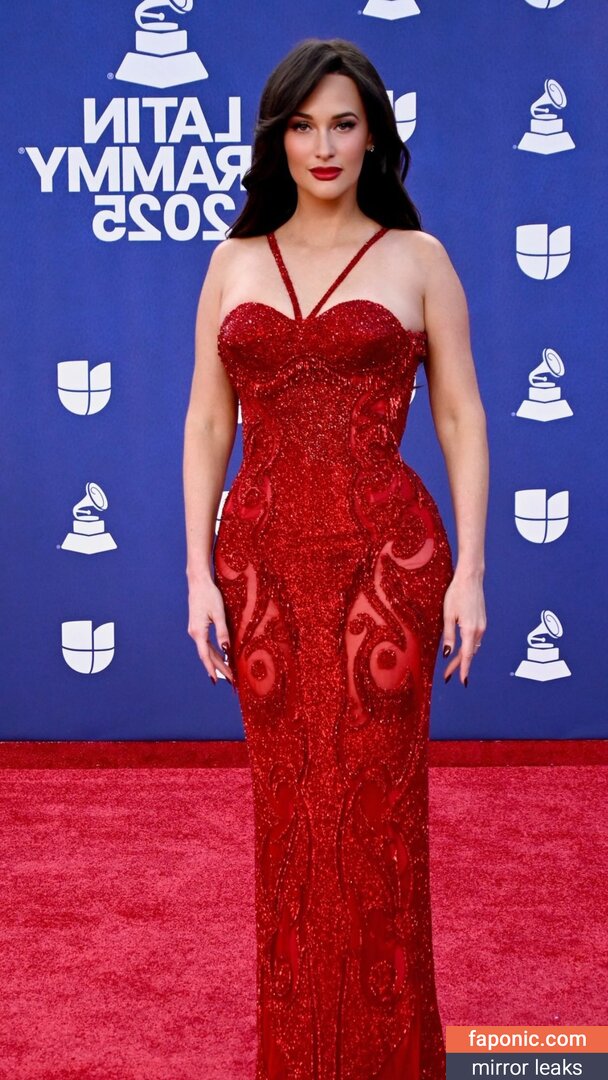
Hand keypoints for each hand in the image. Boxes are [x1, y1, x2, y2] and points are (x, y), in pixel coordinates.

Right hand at [187, 576, 234, 686]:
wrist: (198, 582)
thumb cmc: (209, 595)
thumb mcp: (218, 613)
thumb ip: (222, 632)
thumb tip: (226, 649)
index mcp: (198, 632)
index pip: (205, 656)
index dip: (212, 669)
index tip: (217, 681)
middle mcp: (194, 633)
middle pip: (207, 655)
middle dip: (219, 667)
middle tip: (231, 679)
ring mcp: (195, 630)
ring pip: (206, 650)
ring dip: (217, 661)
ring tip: (228, 671)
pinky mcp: (197, 627)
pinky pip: (205, 644)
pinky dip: (214, 652)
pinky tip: (221, 656)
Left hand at [441, 569, 485, 685]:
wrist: (470, 578)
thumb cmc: (456, 594)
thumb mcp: (447, 615)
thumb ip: (448, 636)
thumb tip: (447, 654)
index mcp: (470, 630)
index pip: (467, 655)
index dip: (463, 669)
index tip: (461, 682)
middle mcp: (479, 630)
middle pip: (469, 653)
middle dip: (459, 665)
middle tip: (447, 675)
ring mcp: (482, 625)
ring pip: (473, 647)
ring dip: (464, 657)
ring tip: (453, 665)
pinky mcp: (481, 621)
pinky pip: (475, 640)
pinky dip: (468, 647)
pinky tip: (461, 649)